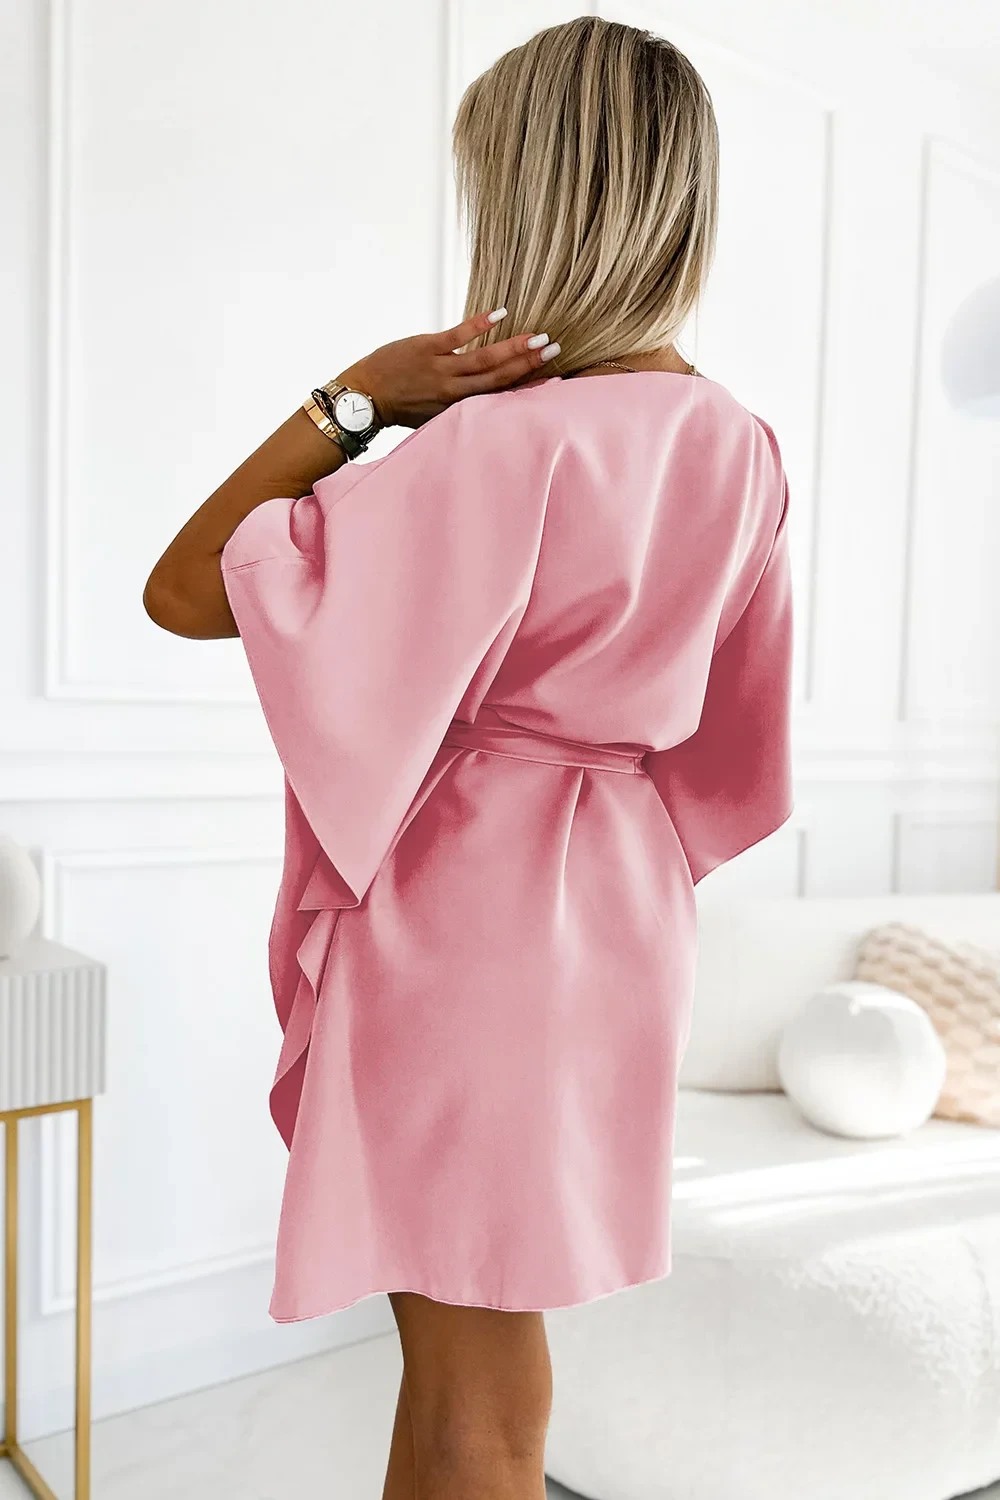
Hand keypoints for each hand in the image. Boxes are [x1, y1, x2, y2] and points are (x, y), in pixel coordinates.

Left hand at [334, 309, 559, 429]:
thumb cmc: (399, 407)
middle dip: (528, 364)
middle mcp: (453, 391)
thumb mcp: (433, 415)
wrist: (363, 399)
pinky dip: (479, 325)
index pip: (497, 395)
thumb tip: (483, 395)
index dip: (524, 384)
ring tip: (538, 338)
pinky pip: (457, 336)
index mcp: (457, 408)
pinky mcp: (425, 349)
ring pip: (483, 360)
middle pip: (498, 378)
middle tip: (555, 350)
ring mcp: (440, 369)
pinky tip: (500, 314)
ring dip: (513, 348)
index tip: (550, 375)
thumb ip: (458, 404)